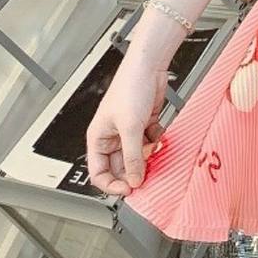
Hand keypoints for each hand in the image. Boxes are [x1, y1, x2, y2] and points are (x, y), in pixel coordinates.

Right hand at [85, 62, 169, 195]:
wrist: (149, 67)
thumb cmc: (130, 88)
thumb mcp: (130, 128)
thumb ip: (132, 157)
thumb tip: (134, 180)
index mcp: (98, 138)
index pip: (98, 172)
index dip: (111, 184)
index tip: (128, 190)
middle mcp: (113, 136)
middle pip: (121, 166)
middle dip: (134, 171)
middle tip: (147, 176)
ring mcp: (130, 130)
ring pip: (138, 155)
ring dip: (147, 155)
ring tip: (154, 150)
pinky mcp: (145, 123)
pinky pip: (150, 142)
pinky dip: (156, 141)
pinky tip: (159, 135)